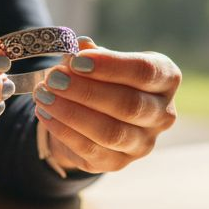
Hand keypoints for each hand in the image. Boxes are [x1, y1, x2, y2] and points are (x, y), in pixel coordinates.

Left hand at [32, 37, 180, 173]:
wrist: (93, 116)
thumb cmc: (101, 79)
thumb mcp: (99, 60)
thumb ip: (91, 53)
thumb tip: (81, 46)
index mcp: (165, 80)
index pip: (145, 72)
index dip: (111, 66)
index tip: (77, 60)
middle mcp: (162, 114)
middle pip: (129, 104)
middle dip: (86, 91)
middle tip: (54, 78)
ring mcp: (143, 143)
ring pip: (110, 132)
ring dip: (71, 113)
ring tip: (43, 95)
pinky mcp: (118, 163)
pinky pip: (91, 150)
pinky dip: (64, 131)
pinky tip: (45, 114)